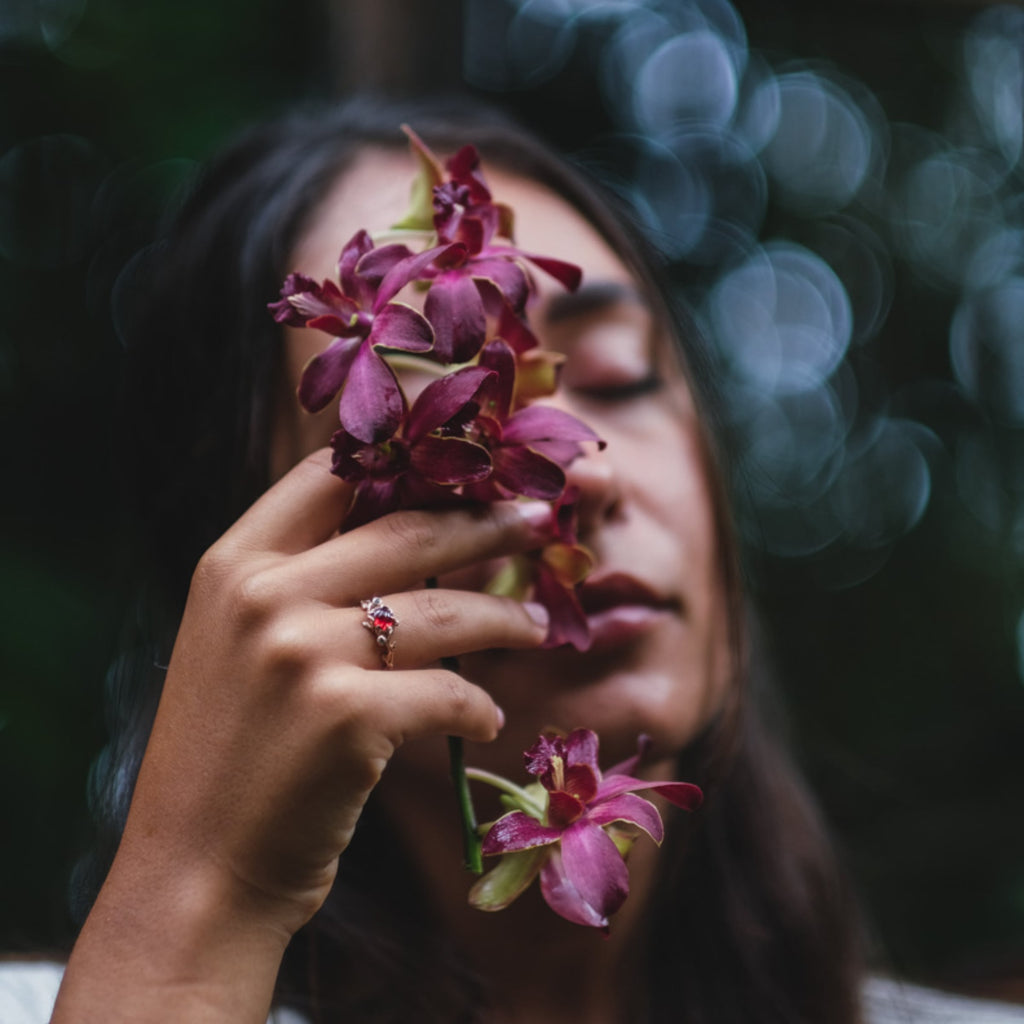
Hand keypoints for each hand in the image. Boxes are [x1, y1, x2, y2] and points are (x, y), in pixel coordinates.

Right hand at [54, 448, 550, 1021]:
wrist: (195, 871)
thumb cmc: (229, 756)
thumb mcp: (238, 644)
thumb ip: (301, 583)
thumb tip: (411, 534)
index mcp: (233, 565)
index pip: (329, 476)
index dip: (407, 465)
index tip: (466, 472)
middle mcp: (264, 596)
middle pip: (406, 530)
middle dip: (485, 522)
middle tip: (537, 520)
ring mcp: (304, 653)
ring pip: (443, 609)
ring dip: (504, 615)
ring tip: (537, 624)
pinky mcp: (347, 716)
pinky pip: (449, 691)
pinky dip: (478, 706)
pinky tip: (488, 719)